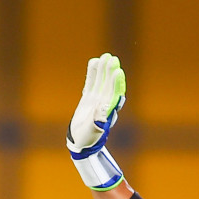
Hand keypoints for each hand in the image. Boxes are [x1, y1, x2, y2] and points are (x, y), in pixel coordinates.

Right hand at [67, 54, 126, 188]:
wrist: (80, 142)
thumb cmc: (87, 139)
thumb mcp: (91, 131)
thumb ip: (96, 121)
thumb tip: (103, 112)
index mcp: (107, 111)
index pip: (113, 94)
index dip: (116, 83)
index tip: (118, 72)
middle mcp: (104, 104)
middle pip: (109, 85)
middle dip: (111, 72)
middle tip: (112, 58)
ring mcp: (96, 99)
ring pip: (101, 81)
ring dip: (103, 70)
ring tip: (105, 56)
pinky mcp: (89, 98)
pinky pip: (91, 83)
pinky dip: (92, 73)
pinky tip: (94, 61)